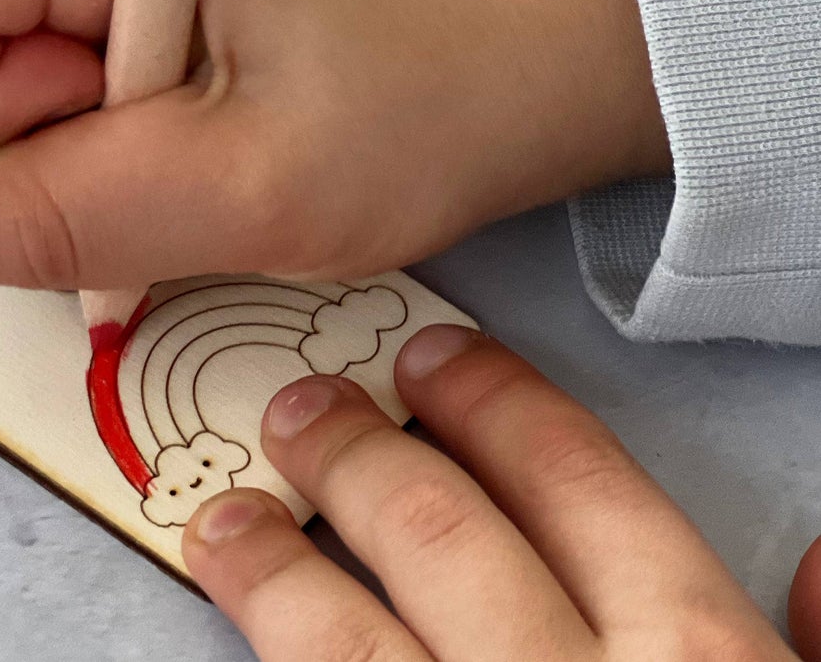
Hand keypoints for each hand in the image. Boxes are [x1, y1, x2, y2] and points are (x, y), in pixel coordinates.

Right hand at [0, 0, 668, 287]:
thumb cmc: (435, 97)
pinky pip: (24, 52)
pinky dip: (69, 127)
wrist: (554, 39)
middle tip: (137, 173)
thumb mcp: (247, 189)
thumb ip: (55, 216)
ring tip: (172, 158)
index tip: (84, 171)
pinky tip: (169, 139)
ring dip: (34, 141)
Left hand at [184, 324, 800, 660]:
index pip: (575, 483)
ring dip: (274, 567)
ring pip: (344, 639)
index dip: (494, 404)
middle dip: (358, 453)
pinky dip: (272, 658)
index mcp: (692, 659)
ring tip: (225, 520)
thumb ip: (804, 647)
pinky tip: (238, 631)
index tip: (434, 357)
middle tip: (301, 407)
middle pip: (442, 529)